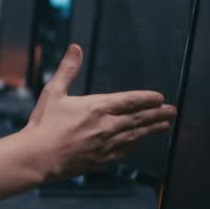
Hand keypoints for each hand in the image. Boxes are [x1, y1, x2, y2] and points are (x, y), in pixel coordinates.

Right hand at [23, 45, 175, 180]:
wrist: (37, 157)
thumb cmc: (43, 124)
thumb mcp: (54, 92)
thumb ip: (68, 69)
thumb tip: (76, 48)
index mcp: (97, 107)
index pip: (130, 101)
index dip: (147, 98)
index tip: (159, 97)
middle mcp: (106, 126)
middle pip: (139, 118)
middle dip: (157, 114)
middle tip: (172, 111)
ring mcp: (105, 144)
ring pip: (135, 135)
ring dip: (152, 130)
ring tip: (165, 126)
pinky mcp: (100, 159)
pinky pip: (123, 151)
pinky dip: (134, 145)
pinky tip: (139, 143)